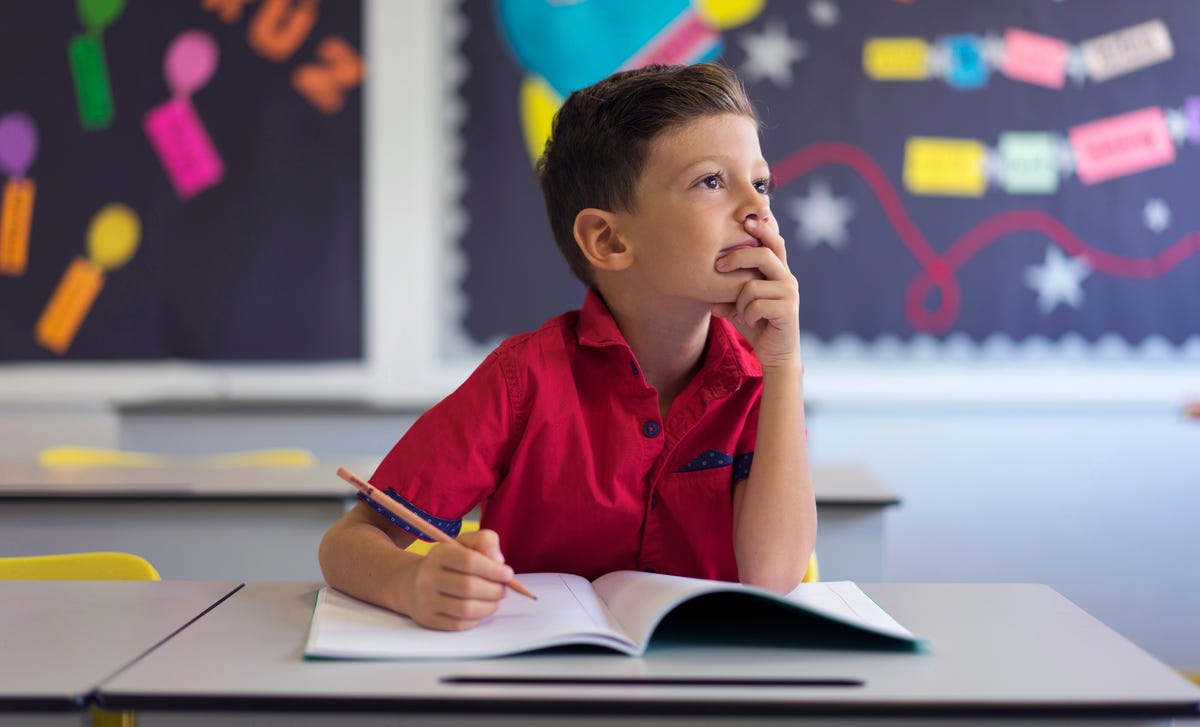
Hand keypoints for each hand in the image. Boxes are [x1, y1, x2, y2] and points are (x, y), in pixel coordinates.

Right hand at [402, 528, 513, 630]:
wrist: (412, 584)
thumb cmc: (447, 563)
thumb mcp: (464, 544)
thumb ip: (485, 542)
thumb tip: (498, 560)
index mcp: (439, 554)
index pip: (469, 561)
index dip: (493, 569)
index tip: (508, 574)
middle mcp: (428, 577)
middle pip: (469, 587)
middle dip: (494, 590)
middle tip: (503, 589)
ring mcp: (425, 600)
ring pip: (466, 609)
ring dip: (489, 606)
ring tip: (495, 600)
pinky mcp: (428, 619)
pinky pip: (459, 624)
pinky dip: (477, 618)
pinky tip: (480, 609)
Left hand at [712, 216, 800, 371]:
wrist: (775, 354)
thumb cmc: (756, 325)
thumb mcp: (737, 305)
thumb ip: (727, 291)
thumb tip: (707, 282)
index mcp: (778, 271)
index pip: (774, 242)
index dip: (763, 228)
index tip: (746, 219)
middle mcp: (787, 278)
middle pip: (764, 254)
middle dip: (738, 257)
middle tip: (718, 266)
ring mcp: (790, 293)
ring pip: (752, 285)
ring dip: (739, 302)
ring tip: (742, 313)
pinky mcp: (789, 310)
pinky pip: (756, 305)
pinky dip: (746, 315)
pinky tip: (752, 323)